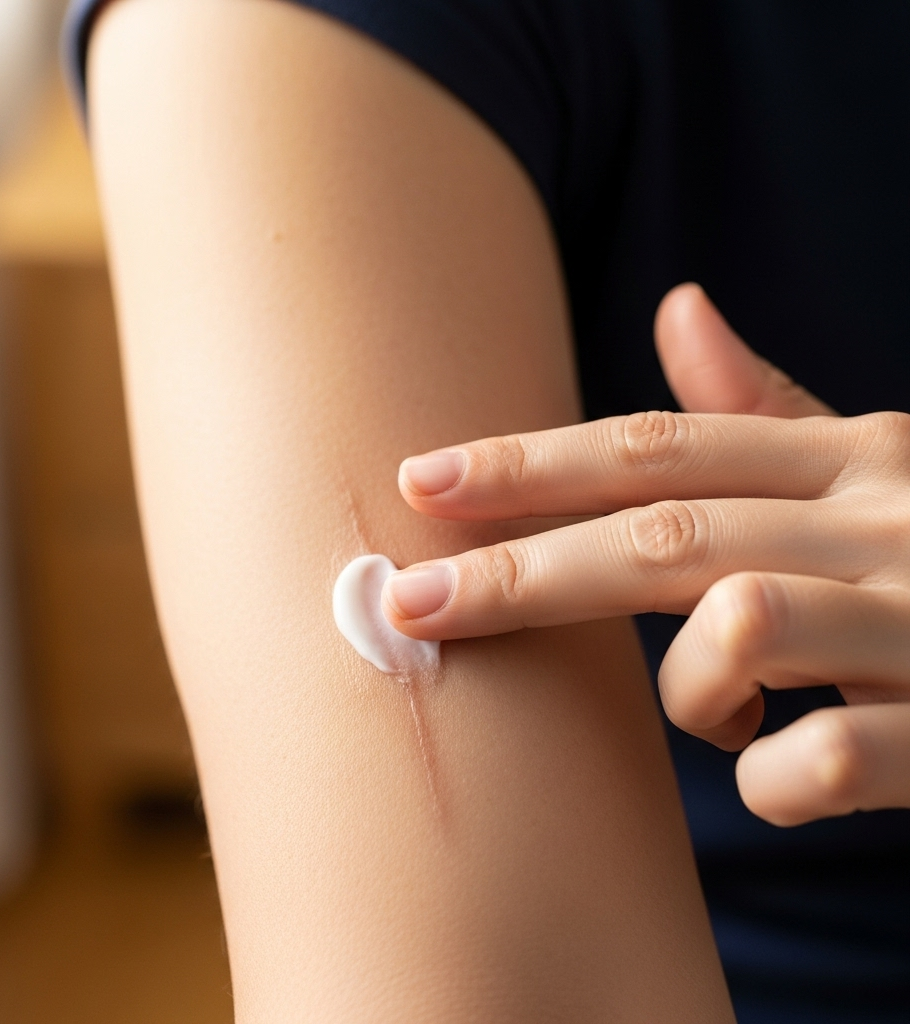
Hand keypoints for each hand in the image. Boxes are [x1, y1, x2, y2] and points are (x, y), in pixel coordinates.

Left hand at [383, 284, 909, 825]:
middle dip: (521, 571)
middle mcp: (886, 520)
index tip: (419, 478)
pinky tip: (787, 775)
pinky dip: (768, 783)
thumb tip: (676, 306)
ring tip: (720, 709)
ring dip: (686, 690)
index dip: (529, 463)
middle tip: (407, 602)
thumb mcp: (875, 469)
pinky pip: (820, 767)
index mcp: (852, 457)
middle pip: (662, 532)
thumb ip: (769, 407)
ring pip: (737, 631)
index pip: (655, 447)